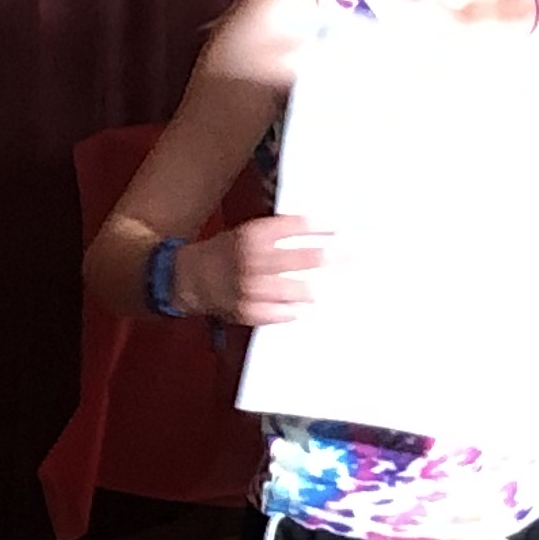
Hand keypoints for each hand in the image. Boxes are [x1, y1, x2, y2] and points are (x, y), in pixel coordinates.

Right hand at [183, 214, 328, 324]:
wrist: (190, 278)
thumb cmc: (223, 253)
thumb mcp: (247, 233)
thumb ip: (276, 233)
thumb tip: (316, 231)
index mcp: (253, 236)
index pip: (296, 226)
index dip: (320, 227)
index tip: (336, 230)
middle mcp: (253, 260)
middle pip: (304, 258)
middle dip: (330, 258)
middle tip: (348, 258)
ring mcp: (252, 288)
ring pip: (297, 291)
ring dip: (310, 290)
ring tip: (316, 291)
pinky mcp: (249, 310)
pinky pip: (282, 313)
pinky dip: (292, 311)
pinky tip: (297, 308)